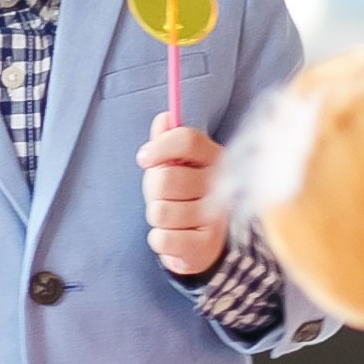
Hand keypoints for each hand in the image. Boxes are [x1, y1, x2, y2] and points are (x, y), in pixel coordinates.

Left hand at [139, 121, 228, 277]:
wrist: (209, 240)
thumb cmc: (189, 195)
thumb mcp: (180, 164)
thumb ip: (170, 140)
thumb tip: (164, 119)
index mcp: (213, 157)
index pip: (187, 140)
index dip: (160, 147)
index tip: (143, 159)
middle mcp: (220, 184)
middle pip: (165, 178)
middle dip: (153, 191)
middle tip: (164, 197)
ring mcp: (216, 217)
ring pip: (160, 211)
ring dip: (157, 217)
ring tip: (172, 218)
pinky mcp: (207, 245)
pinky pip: (162, 239)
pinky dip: (159, 240)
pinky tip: (174, 237)